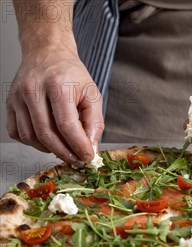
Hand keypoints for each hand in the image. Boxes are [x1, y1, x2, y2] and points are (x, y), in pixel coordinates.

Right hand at [6, 45, 103, 163]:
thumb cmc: (71, 74)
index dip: (77, 145)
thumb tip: (91, 147)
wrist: (47, 54)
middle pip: (46, 133)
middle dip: (63, 152)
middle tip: (76, 159)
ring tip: (63, 148)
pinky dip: (32, 142)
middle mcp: (33, 90)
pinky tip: (46, 139)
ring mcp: (18, 97)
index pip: (66, 124)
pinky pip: (17, 133)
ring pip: (30, 136)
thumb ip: (94, 121)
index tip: (87, 157)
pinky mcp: (9, 103)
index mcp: (58, 85)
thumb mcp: (92, 94)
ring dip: (48, 149)